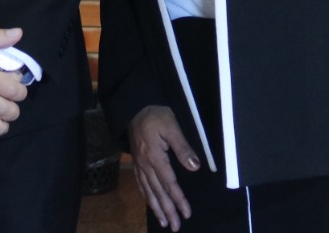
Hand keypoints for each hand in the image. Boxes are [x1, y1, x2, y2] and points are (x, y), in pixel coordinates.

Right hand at [129, 105, 197, 231]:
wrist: (133, 107)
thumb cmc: (155, 115)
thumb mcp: (171, 126)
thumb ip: (182, 147)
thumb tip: (194, 167)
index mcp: (155, 157)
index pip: (169, 183)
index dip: (178, 199)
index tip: (186, 213)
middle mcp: (146, 165)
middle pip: (158, 192)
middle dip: (168, 210)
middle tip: (176, 226)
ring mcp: (139, 164)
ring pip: (148, 191)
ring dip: (156, 208)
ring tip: (164, 222)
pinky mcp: (137, 162)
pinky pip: (141, 184)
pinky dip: (146, 196)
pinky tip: (150, 203)